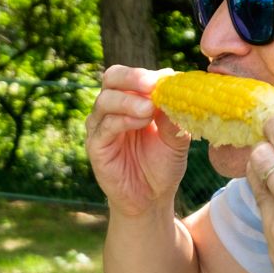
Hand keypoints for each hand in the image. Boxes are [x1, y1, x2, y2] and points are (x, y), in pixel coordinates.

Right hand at [85, 65, 190, 218]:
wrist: (152, 198)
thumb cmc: (163, 163)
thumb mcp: (176, 137)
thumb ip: (174, 114)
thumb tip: (177, 87)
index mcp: (131, 100)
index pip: (131, 76)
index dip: (147, 74)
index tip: (169, 78)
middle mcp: (112, 108)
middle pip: (112, 78)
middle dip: (132, 77)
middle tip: (152, 85)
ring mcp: (101, 126)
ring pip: (106, 100)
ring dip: (129, 101)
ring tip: (149, 110)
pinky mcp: (96, 146)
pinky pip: (104, 127)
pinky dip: (122, 120)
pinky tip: (140, 122)